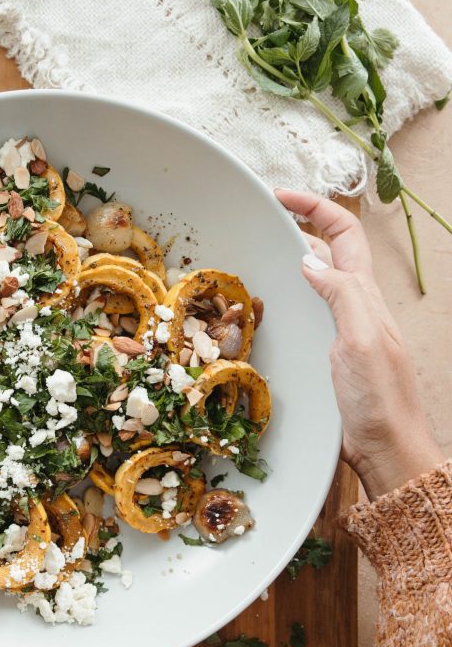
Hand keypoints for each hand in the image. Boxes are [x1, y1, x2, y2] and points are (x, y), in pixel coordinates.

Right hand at [276, 189, 442, 499]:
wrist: (385, 450)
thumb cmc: (378, 400)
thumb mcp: (363, 340)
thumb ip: (342, 295)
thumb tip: (310, 258)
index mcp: (365, 297)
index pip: (344, 234)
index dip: (316, 208)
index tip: (281, 196)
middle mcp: (355, 306)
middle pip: (330, 249)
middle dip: (301, 222)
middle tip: (263, 216)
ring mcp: (342, 329)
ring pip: (318, 278)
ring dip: (293, 256)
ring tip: (261, 249)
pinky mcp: (329, 351)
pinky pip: (309, 309)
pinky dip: (289, 292)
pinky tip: (269, 302)